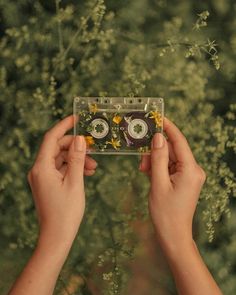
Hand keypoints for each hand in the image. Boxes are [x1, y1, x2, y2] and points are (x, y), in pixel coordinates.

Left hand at [27, 115, 96, 244]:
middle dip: (75, 147)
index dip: (64, 126)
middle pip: (56, 148)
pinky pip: (60, 169)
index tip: (77, 118)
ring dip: (77, 159)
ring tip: (94, 167)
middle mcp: (38, 170)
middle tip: (93, 149)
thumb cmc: (66, 212)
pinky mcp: (47, 183)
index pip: (51, 138)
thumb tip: (79, 139)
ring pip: (60, 158)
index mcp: (41, 168)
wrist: (56, 236)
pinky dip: (73, 168)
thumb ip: (77, 158)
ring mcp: (42, 177)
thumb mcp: (75, 182)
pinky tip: (87, 172)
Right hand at [139, 118, 222, 294]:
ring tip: (143, 170)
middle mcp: (193, 170)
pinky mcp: (184, 180)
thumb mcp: (158, 183)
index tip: (157, 116)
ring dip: (155, 160)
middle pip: (173, 150)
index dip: (168, 127)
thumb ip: (158, 158)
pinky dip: (158, 167)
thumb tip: (158, 137)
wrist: (173, 235)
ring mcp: (189, 175)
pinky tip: (149, 173)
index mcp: (191, 170)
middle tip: (140, 159)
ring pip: (169, 158)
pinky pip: (169, 167)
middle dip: (155, 151)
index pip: (179, 141)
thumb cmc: (165, 212)